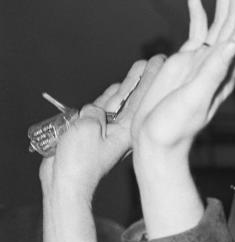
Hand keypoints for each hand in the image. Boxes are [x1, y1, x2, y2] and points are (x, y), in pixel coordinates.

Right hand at [39, 56, 163, 200]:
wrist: (66, 181)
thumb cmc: (78, 159)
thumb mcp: (86, 129)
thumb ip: (94, 113)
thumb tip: (96, 110)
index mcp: (125, 131)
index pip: (141, 99)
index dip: (150, 79)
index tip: (161, 64)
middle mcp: (120, 130)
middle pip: (135, 98)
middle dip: (144, 78)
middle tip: (157, 60)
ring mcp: (108, 132)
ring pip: (120, 101)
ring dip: (129, 84)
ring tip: (140, 67)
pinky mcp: (94, 133)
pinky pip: (103, 110)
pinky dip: (110, 97)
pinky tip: (117, 87)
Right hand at [132, 0, 234, 156]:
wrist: (157, 141)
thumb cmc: (175, 127)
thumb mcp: (195, 100)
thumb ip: (212, 72)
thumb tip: (234, 45)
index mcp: (224, 70)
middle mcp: (218, 62)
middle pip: (234, 21)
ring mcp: (203, 60)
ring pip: (219, 21)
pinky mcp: (186, 62)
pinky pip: (198, 31)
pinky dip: (199, 13)